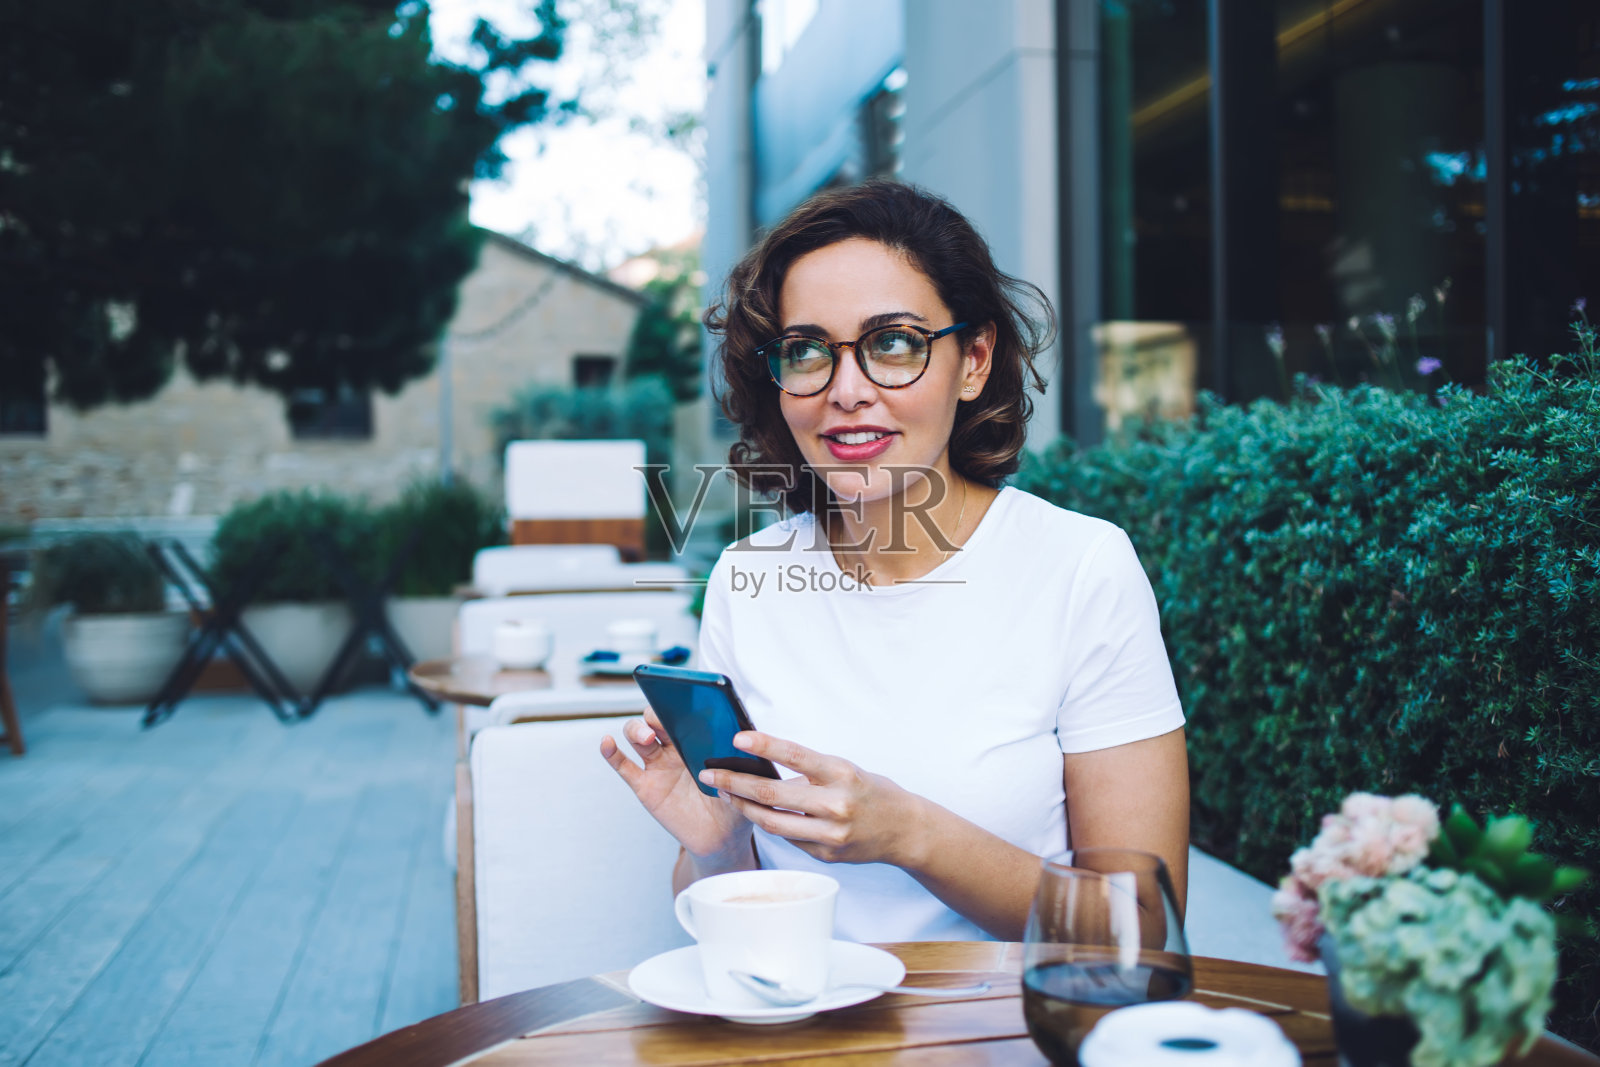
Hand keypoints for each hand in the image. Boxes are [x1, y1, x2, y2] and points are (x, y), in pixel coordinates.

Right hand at [600, 708, 751, 860]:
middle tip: (662, 720)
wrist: (723, 838)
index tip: (679, 696)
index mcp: (699, 739)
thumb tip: (738, 736)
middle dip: (656, 714)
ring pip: (638, 737)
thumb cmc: (735, 802)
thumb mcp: (744, 778)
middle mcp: (675, 748)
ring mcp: (658, 765)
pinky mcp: (645, 786)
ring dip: (637, 730)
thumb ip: (740, 758)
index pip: (683, 711)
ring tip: (645, 736)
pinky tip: (607, 741)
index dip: (678, 701)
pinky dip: (612, 753)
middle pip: (656, 719)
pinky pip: (624, 766)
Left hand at [698, 732, 924, 866]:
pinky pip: (787, 838)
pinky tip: (757, 812)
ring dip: (743, 806)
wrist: (905, 831)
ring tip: (724, 793)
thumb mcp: (845, 770)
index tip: (737, 738)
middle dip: (734, 782)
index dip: (765, 745)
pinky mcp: (825, 855)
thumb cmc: (871, 792)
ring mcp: (830, 834)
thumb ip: (809, 771)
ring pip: (772, 821)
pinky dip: (770, 823)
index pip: (796, 755)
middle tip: (709, 774)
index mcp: (842, 774)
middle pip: (772, 793)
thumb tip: (764, 766)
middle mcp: (835, 804)